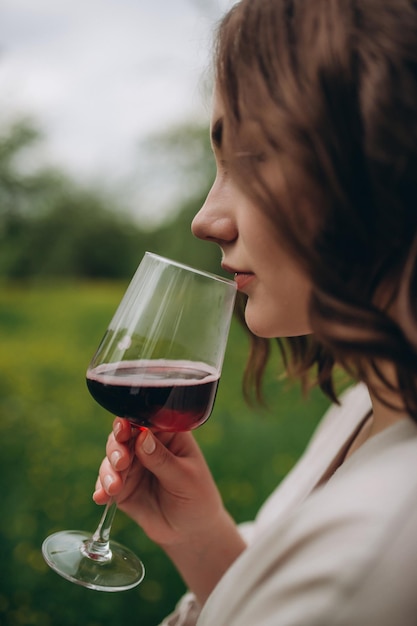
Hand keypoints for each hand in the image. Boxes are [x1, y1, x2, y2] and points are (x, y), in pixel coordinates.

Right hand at [93, 418, 225, 547]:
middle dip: (117, 447)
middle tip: (121, 462)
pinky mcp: (123, 486)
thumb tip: (142, 436)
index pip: (147, 420)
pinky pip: (106, 482)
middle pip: (123, 436)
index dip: (132, 421)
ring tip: (114, 487)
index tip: (124, 430)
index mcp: (169, 434)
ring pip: (112, 458)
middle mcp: (148, 445)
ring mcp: (134, 465)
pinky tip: (101, 497)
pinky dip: (101, 488)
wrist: (191, 532)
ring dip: (109, 470)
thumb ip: (162, 459)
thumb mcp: (185, 478)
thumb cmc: (197, 498)